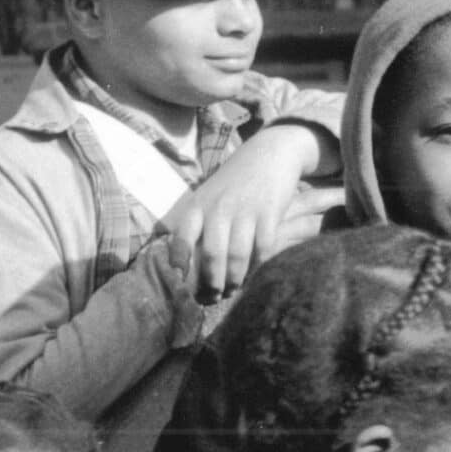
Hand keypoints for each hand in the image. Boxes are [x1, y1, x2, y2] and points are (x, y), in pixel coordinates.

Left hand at [161, 125, 340, 302]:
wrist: (271, 153)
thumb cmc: (236, 180)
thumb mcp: (209, 194)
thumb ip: (198, 221)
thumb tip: (184, 260)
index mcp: (198, 204)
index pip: (182, 238)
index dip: (180, 262)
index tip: (180, 281)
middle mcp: (218, 208)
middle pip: (212, 255)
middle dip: (211, 282)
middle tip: (212, 298)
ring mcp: (245, 211)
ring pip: (237, 256)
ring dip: (235, 279)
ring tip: (233, 290)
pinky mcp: (270, 213)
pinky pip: (263, 248)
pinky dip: (259, 266)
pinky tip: (257, 273)